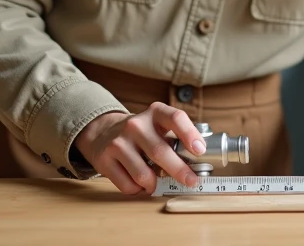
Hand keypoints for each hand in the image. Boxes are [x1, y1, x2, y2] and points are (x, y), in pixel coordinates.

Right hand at [73, 102, 207, 194]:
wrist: (104, 132)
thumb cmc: (141, 134)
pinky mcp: (105, 159)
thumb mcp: (158, 127)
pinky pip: (127, 185)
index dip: (189, 134)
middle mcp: (136, 125)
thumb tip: (197, 165)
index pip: (175, 118)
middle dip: (179, 170)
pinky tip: (140, 184)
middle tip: (191, 181)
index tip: (200, 150)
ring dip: (155, 185)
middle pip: (160, 151)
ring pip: (143, 175)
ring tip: (157, 184)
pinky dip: (138, 190)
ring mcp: (119, 142)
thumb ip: (176, 140)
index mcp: (155, 113)